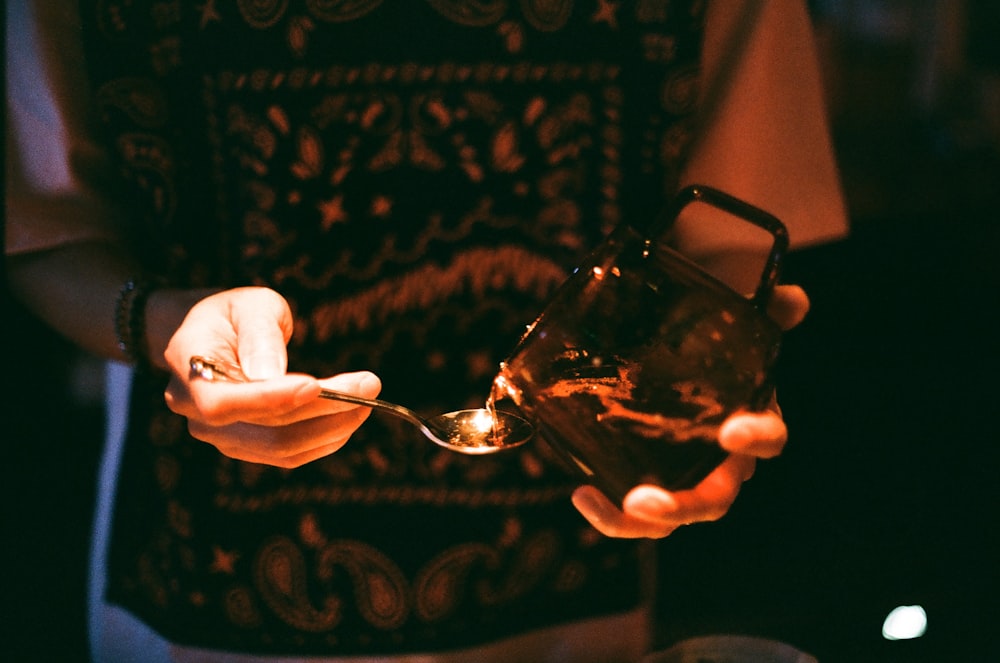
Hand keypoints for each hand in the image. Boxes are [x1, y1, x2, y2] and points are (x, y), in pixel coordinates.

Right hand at [161, 287, 381, 466]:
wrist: (211, 335)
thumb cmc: (234, 314)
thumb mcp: (250, 305)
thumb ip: (260, 334)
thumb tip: (270, 374)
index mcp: (188, 368)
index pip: (221, 402)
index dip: (270, 400)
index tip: (317, 384)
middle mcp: (196, 413)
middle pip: (265, 428)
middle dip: (324, 409)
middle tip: (369, 384)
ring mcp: (220, 436)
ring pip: (281, 448)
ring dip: (332, 427)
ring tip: (367, 397)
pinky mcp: (246, 447)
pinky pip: (288, 455)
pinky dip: (325, 439)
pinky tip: (349, 416)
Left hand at [572, 284, 809, 537]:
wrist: (676, 355)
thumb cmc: (710, 346)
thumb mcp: (731, 322)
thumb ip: (763, 310)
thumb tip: (793, 300)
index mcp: (752, 422)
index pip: (769, 438)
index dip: (757, 438)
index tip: (731, 432)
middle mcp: (723, 462)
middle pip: (715, 497)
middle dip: (686, 503)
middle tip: (649, 499)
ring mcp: (685, 478)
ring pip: (673, 516)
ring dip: (643, 521)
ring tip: (610, 504)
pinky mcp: (648, 484)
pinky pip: (635, 514)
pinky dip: (612, 515)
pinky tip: (583, 493)